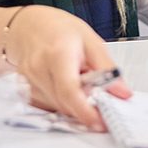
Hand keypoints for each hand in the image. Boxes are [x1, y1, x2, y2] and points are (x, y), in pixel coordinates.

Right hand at [5, 5, 131, 129]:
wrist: (30, 25)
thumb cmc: (60, 30)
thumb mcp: (91, 41)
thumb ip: (107, 68)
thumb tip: (122, 92)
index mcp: (58, 53)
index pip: (70, 90)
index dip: (85, 111)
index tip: (100, 122)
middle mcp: (39, 68)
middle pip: (65, 103)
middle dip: (85, 106)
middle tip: (99, 96)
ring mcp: (28, 81)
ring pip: (57, 107)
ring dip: (73, 102)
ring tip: (77, 78)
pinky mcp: (25, 90)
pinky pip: (48, 105)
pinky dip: (62, 101)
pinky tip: (64, 84)